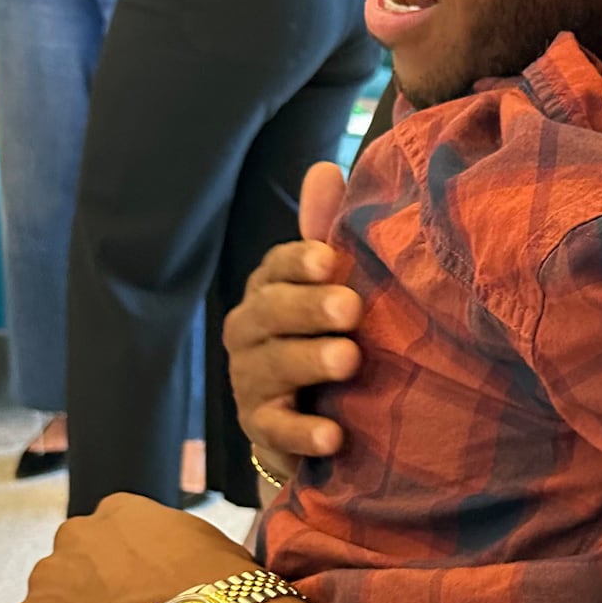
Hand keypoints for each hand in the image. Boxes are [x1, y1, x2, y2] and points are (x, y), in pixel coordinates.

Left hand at [12, 496, 255, 602]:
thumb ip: (178, 548)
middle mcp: (74, 536)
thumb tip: (187, 568)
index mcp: (118, 513)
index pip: (106, 541)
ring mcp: (47, 582)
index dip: (118, 574)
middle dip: (88, 598)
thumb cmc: (222, 595)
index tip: (133, 599)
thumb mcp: (208, 547)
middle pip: (71, 571)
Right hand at [224, 159, 360, 481]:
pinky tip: (334, 434)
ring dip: (309, 362)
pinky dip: (303, 432)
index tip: (329, 260)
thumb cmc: (326, 337)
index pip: (274, 268)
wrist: (316, 421)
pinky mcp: (261, 429)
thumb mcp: (330, 287)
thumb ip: (326, 233)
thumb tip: (324, 168)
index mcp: (269, 290)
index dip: (298, 263)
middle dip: (308, 309)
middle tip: (351, 308)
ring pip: (271, 367)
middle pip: (270, 314)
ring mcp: (251, 381)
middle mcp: (250, 331)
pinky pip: (276, 429)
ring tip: (350, 361)